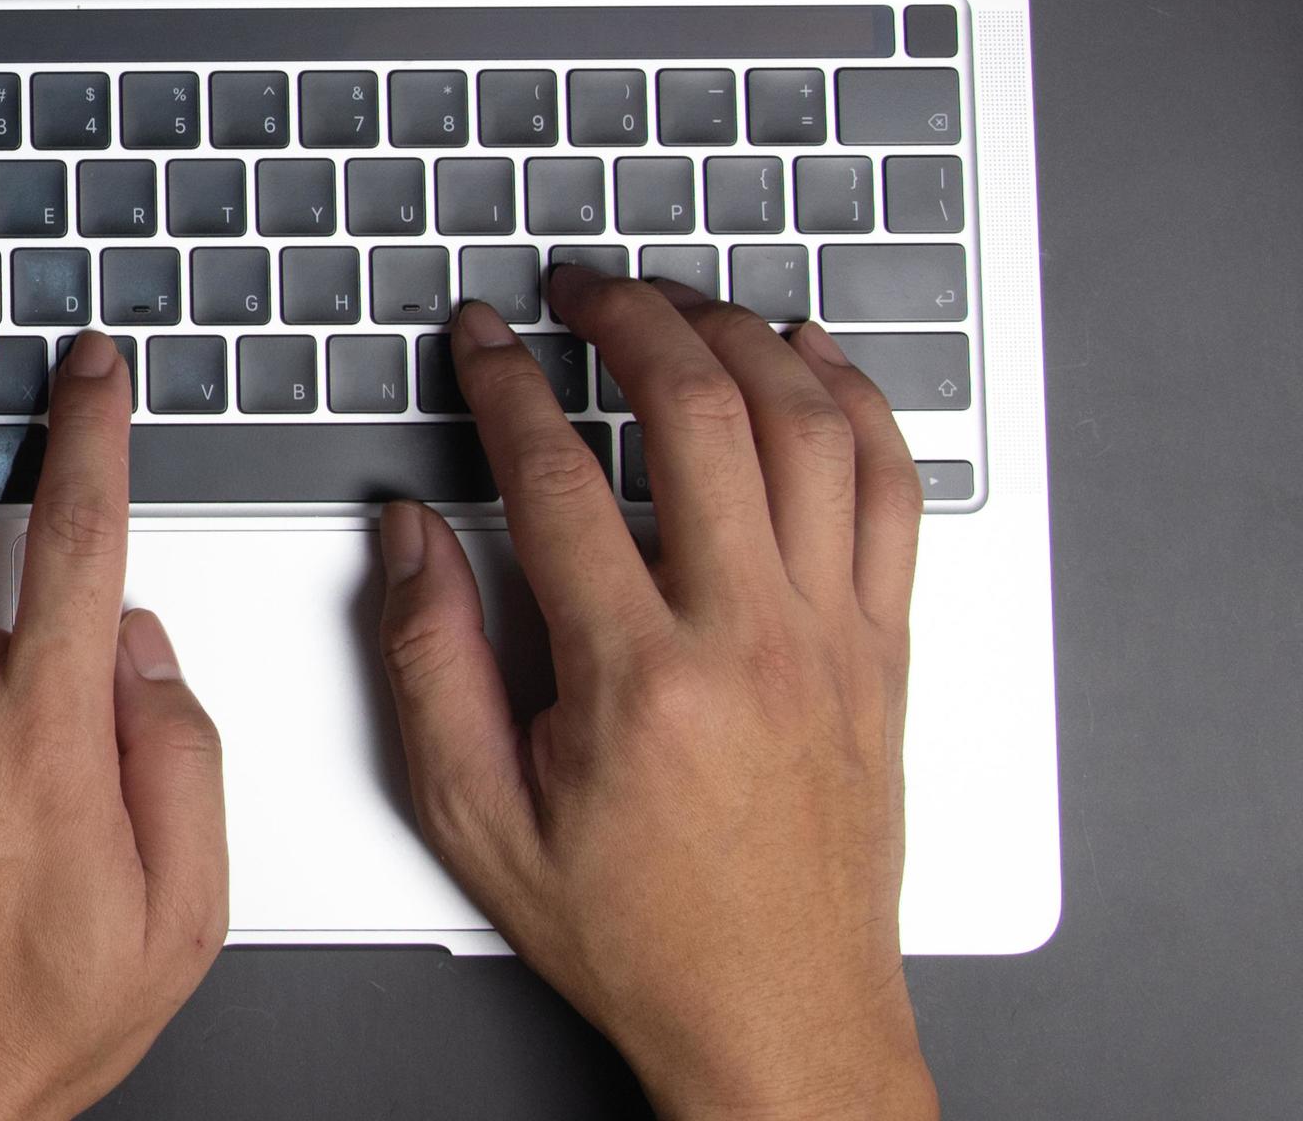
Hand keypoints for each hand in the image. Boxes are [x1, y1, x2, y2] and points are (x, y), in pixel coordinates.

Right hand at [382, 268, 935, 1119]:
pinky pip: (891, 490)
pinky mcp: (884, 648)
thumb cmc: (638, 930)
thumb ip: (429, 661)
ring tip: (678, 304)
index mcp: (640, 680)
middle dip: (628, 318)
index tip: (481, 337)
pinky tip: (811, 361)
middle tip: (579, 288)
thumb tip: (412, 537)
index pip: (559, 476)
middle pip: (699, 414)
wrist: (779, 1015)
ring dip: (738, 338)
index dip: (507, 382)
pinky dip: (856, 402)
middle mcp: (752, 639)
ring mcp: (835, 636)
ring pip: (808, 428)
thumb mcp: (478, 815)